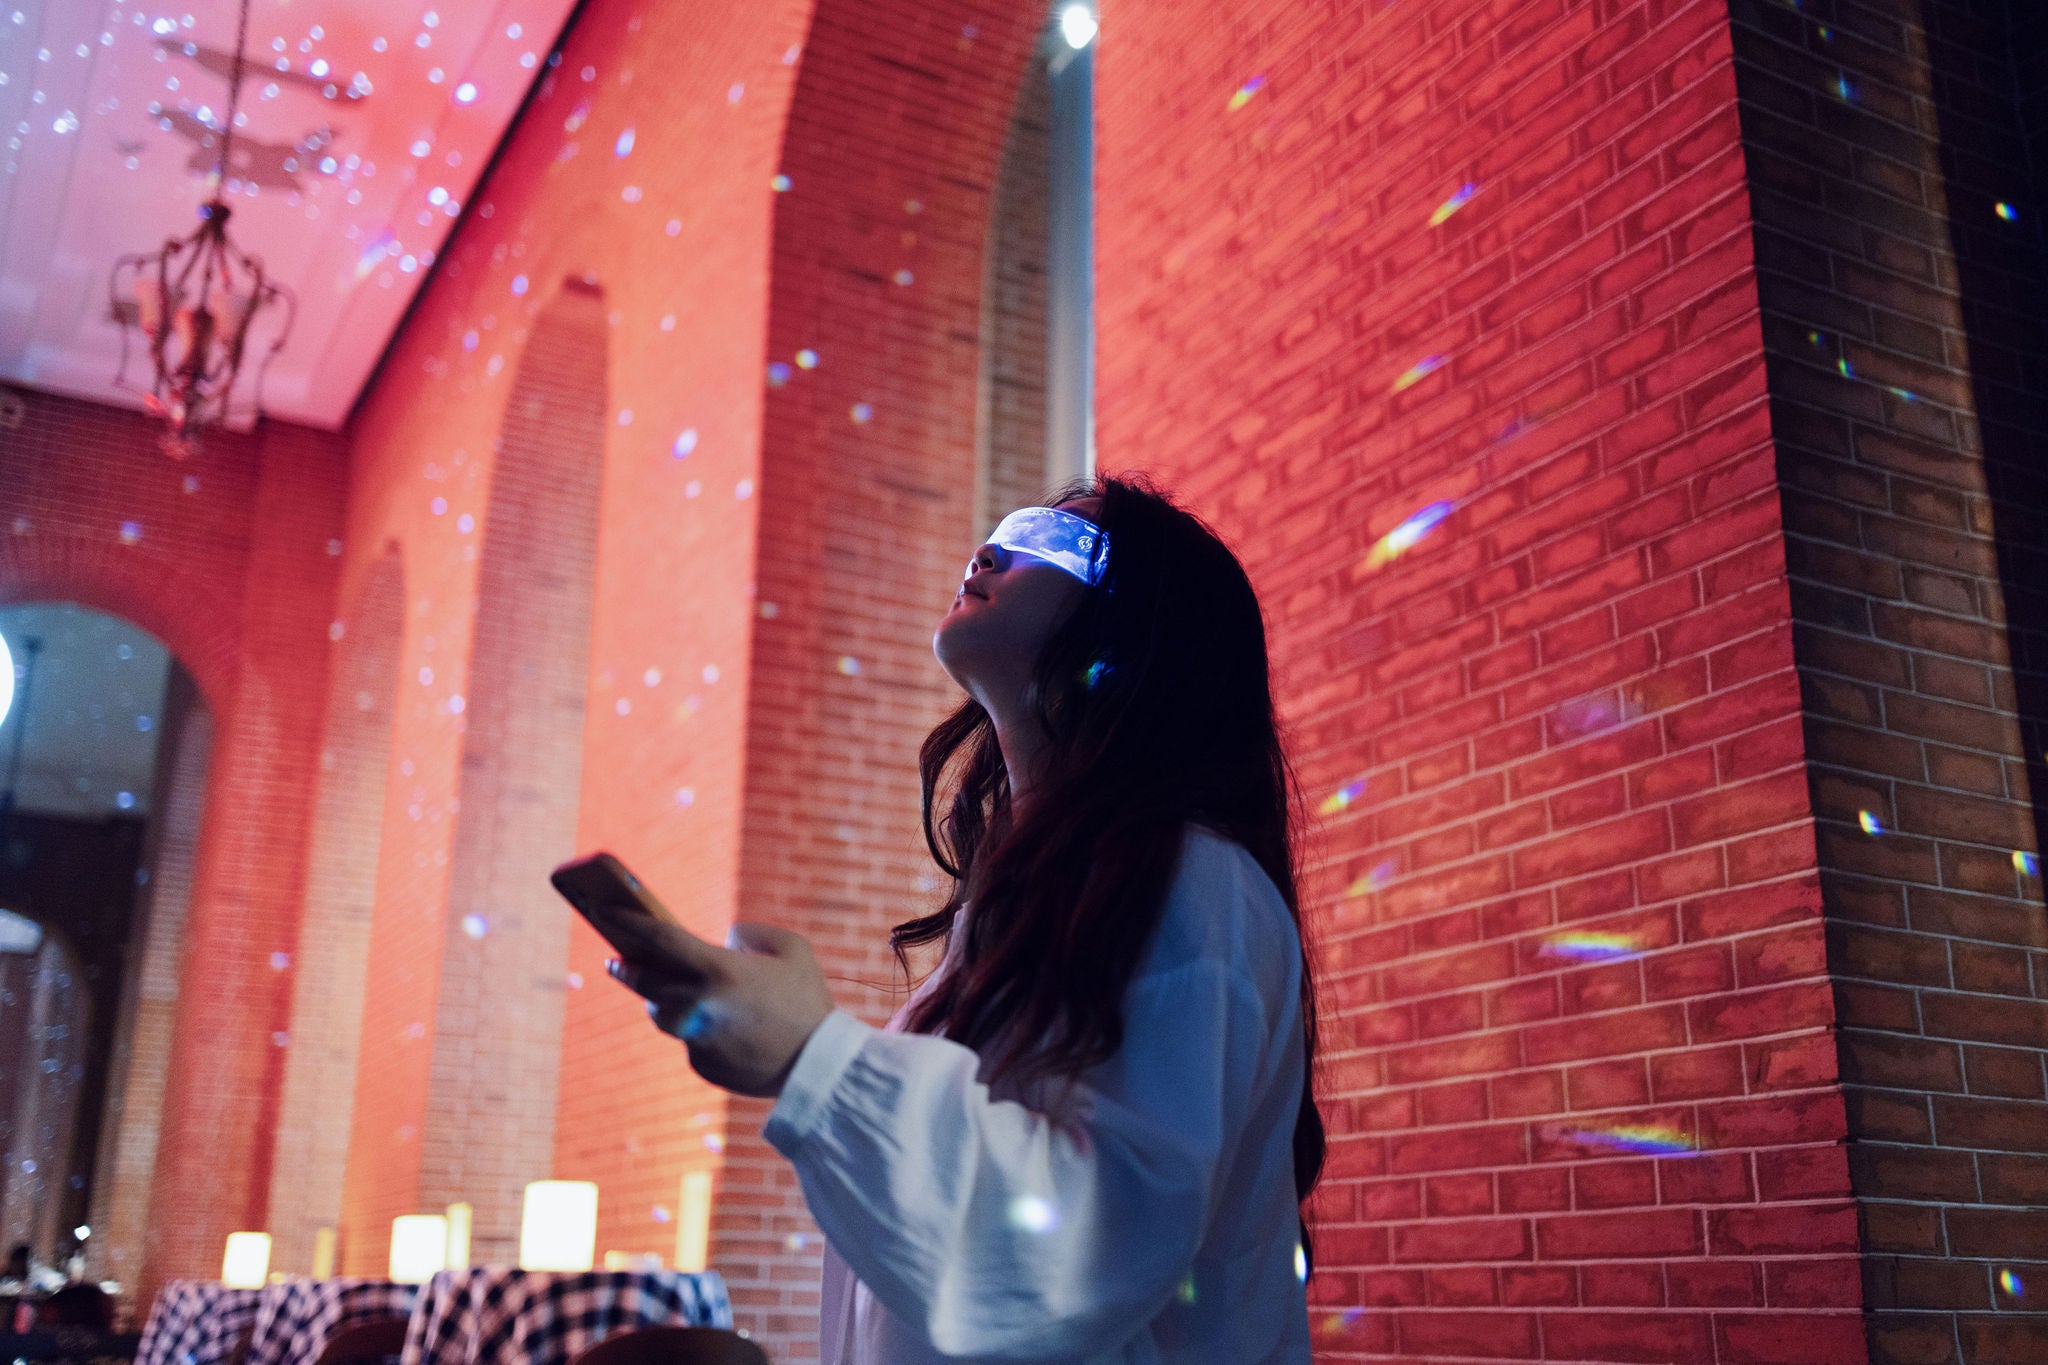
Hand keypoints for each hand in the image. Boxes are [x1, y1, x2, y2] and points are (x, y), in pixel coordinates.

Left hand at [604, 915, 836, 1098]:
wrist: (818, 1065)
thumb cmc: (808, 1000)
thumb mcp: (791, 948)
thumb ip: (749, 934)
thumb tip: (724, 941)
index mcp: (718, 969)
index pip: (658, 939)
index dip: (627, 922)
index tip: (603, 910)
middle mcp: (698, 1004)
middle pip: (644, 980)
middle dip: (625, 967)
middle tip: (615, 960)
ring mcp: (696, 1037)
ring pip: (661, 1013)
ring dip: (659, 998)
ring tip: (664, 989)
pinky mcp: (701, 1065)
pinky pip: (688, 1040)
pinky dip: (698, 1029)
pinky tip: (719, 1027)